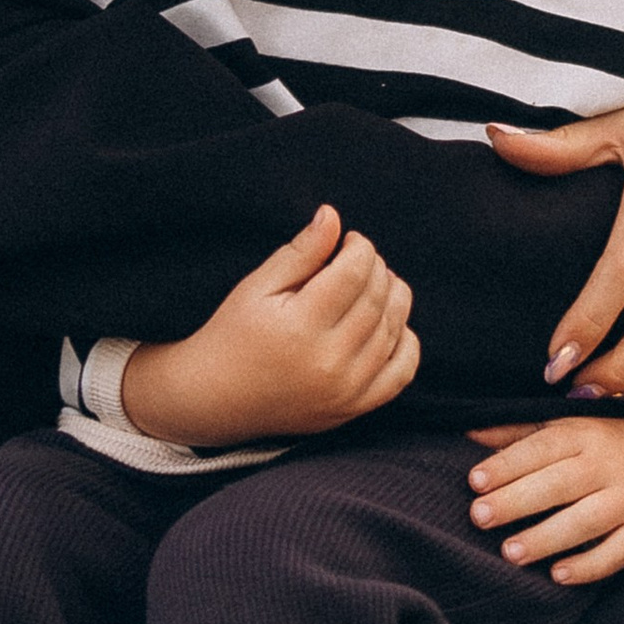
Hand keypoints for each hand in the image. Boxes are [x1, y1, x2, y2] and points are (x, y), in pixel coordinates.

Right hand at [121, 207, 419, 449]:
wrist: (218, 398)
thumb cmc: (234, 334)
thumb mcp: (257, 286)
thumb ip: (300, 252)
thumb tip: (333, 215)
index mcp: (301, 326)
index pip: (356, 272)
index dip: (361, 247)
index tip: (349, 240)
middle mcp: (328, 361)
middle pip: (378, 298)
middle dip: (377, 268)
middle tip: (359, 260)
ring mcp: (346, 390)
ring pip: (394, 329)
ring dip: (394, 297)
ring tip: (374, 284)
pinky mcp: (354, 408)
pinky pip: (402, 372)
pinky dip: (406, 342)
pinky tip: (389, 323)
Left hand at [465, 416, 623, 583]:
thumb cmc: (605, 443)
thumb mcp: (567, 426)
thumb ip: (518, 433)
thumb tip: (468, 434)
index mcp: (584, 434)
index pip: (542, 446)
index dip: (507, 464)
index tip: (474, 481)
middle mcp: (608, 464)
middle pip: (560, 484)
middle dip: (518, 501)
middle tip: (479, 517)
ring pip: (588, 520)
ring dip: (547, 537)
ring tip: (510, 552)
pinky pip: (619, 552)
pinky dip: (590, 566)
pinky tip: (558, 574)